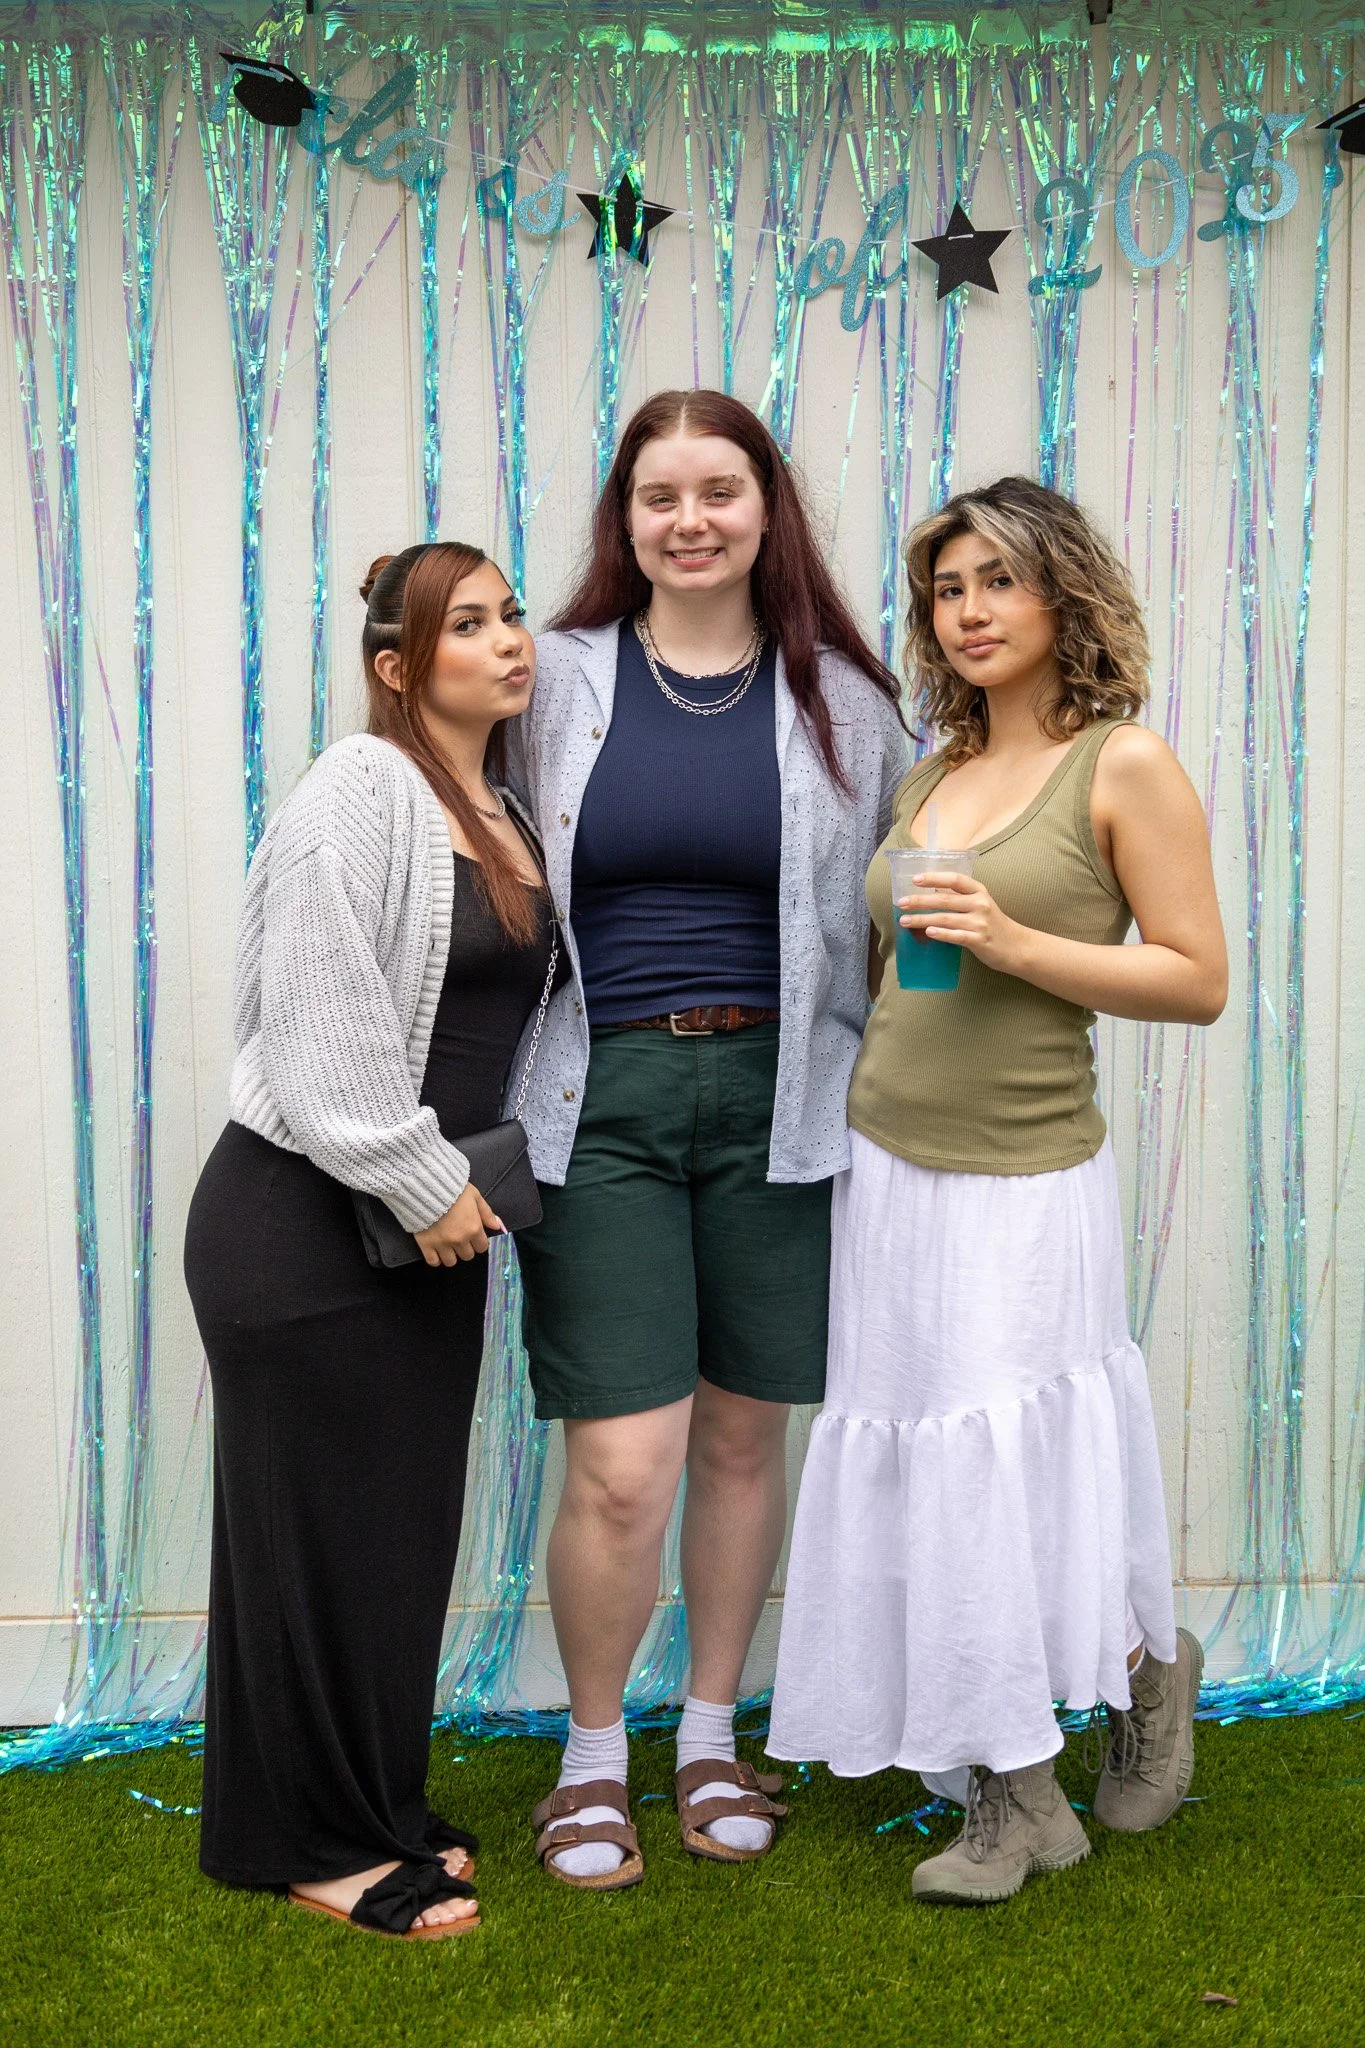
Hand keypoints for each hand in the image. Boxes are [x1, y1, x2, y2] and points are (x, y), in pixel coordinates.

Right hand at [413, 1183, 503, 1265]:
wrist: (427, 1187)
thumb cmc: (453, 1189)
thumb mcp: (474, 1196)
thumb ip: (486, 1213)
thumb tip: (497, 1226)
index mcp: (473, 1229)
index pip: (482, 1247)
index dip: (479, 1242)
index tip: (473, 1237)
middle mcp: (460, 1240)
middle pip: (467, 1256)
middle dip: (465, 1249)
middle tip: (460, 1239)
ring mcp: (442, 1244)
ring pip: (451, 1262)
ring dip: (451, 1255)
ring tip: (448, 1246)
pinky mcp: (426, 1245)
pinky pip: (433, 1261)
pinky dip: (435, 1259)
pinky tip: (436, 1252)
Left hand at [897, 869, 1024, 974]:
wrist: (1016, 946)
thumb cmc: (993, 924)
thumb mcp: (980, 904)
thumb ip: (960, 898)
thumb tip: (928, 894)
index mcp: (979, 891)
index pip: (954, 879)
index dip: (934, 878)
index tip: (915, 879)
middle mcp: (980, 904)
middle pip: (945, 899)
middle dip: (919, 900)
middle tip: (900, 902)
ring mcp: (980, 922)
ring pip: (945, 918)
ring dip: (922, 919)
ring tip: (905, 921)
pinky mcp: (979, 940)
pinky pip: (956, 936)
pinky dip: (941, 934)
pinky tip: (928, 932)